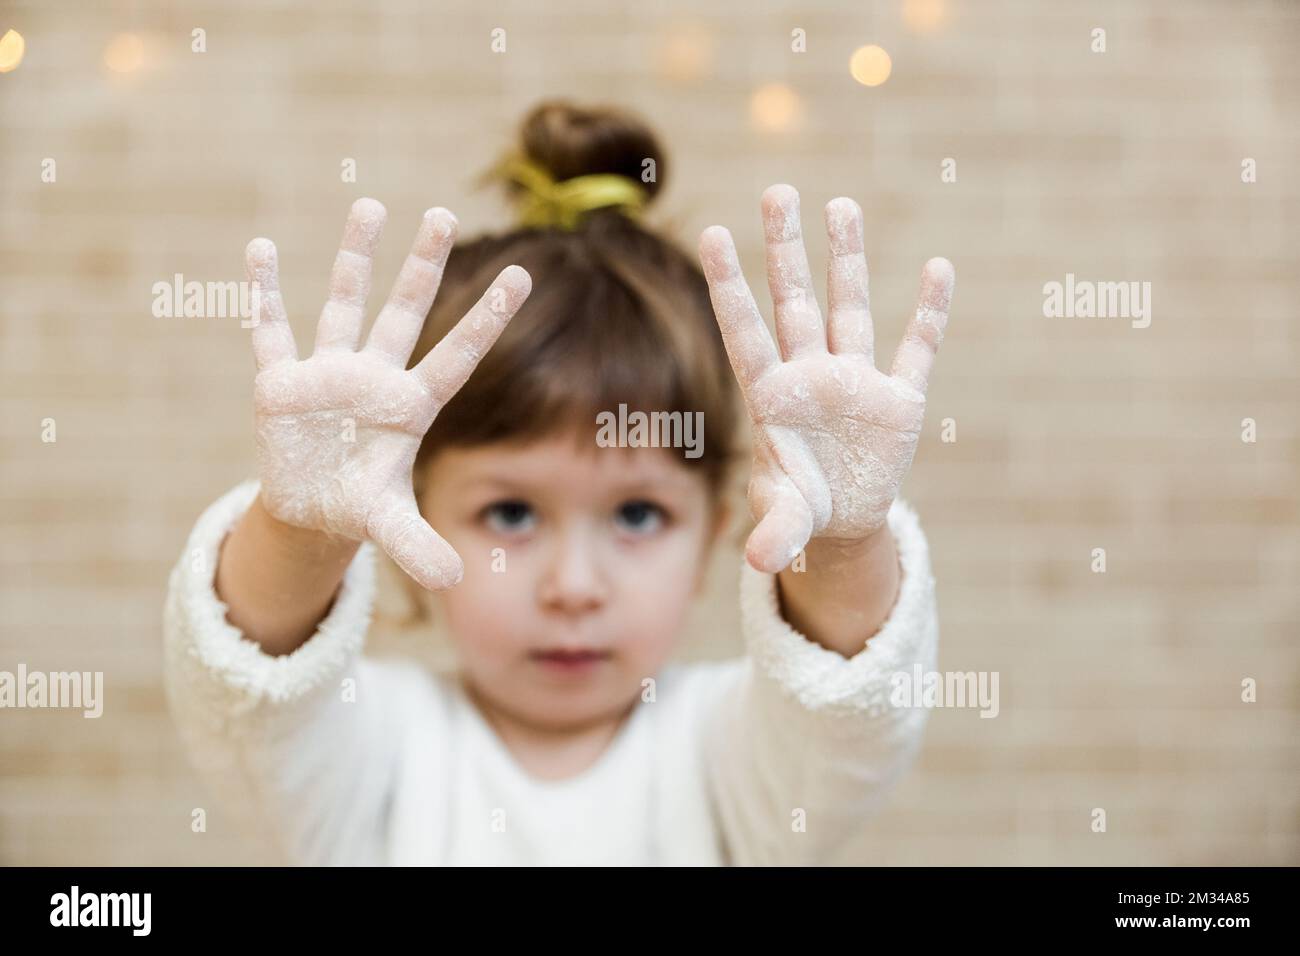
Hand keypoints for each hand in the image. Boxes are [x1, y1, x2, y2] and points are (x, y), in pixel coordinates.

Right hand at [243, 197, 530, 590]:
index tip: (522, 275)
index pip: (457, 356)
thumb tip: (455, 584)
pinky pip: (271, 330)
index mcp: (408, 407)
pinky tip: (260, 248)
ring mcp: (328, 373)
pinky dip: (263, 294)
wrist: (311, 505)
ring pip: (343, 303)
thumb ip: (418, 546)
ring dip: (354, 258)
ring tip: (370, 205)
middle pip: (404, 313)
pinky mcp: (282, 382)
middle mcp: (374, 378)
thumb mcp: (387, 526)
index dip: (486, 319)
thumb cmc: (359, 504)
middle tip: (444, 213)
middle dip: (422, 266)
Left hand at [698, 184, 953, 573]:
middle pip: (797, 303)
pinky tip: (939, 269)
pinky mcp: (898, 400)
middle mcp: (811, 377)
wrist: (841, 520)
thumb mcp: (786, 520)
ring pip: (851, 309)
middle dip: (787, 251)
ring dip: (848, 260)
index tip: (712, 233)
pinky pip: (916, 349)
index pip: (747, 332)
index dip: (730, 286)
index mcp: (773, 398)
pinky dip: (929, 314)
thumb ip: (775, 532)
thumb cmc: (798, 507)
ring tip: (841, 205)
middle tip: (777, 190)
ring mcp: (855, 382)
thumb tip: (762, 562)